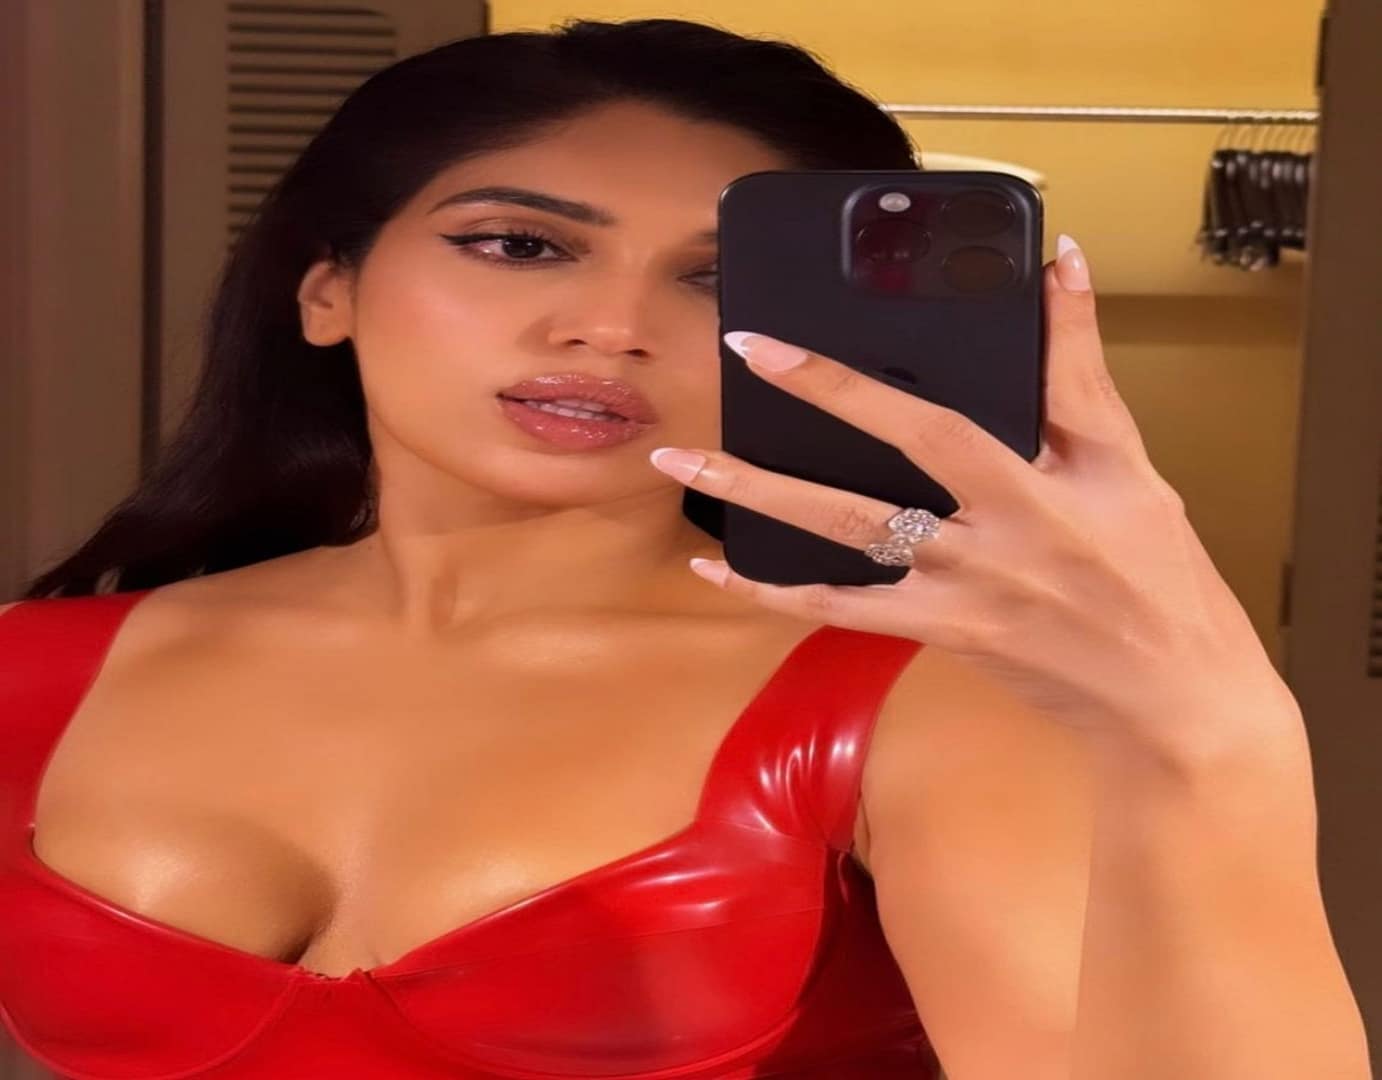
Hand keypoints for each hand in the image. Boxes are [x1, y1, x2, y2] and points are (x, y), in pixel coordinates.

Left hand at [649, 236, 1298, 759]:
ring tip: (680, 463)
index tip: (819, 319)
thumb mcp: (1132, 466)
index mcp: (1041, 490)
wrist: (1172, 701)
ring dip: (757, 497)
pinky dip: (774, 590)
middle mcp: (990, 540)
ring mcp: (956, 593)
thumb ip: (1079, 368)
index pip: (940, 420)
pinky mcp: (937, 634)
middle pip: (882, 472)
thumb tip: (1061, 263)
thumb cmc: (1161, 575)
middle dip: (812, 404)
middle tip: (736, 349)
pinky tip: (716, 569)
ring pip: (843, 538)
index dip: (875, 373)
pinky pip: (840, 612)